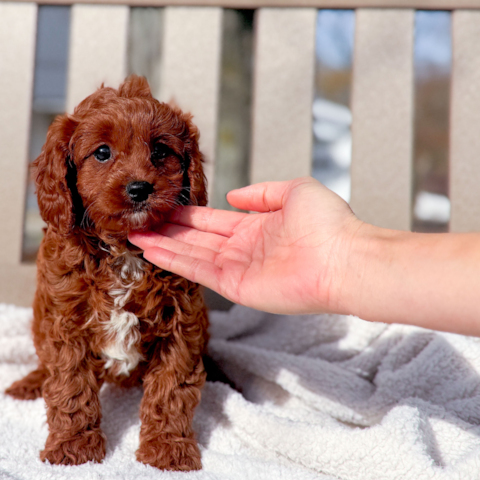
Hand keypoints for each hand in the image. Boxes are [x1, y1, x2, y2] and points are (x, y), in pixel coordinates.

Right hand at [129, 178, 363, 313]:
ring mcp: (238, 270)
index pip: (212, 220)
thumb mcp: (296, 191)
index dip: (186, 215)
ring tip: (134, 235)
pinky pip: (198, 272)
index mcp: (256, 227)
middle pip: (196, 238)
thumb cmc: (330, 225)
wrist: (345, 260)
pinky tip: (152, 251)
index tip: (163, 207)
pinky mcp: (236, 287)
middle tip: (137, 221)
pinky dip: (174, 261)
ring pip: (191, 255)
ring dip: (163, 246)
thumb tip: (234, 195)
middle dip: (167, 231)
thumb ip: (263, 192)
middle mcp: (243, 250)